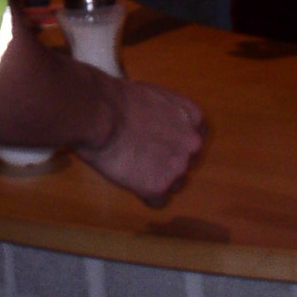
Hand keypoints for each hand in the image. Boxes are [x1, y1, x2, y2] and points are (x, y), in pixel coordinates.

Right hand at [78, 76, 204, 205]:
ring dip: (158, 179)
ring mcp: (178, 167)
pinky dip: (145, 194)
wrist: (101, 115)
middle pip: (187, 163)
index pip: (196, 139)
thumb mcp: (153, 95)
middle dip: (168, 163)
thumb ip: (165, 114)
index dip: (177, 144)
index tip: (161, 145)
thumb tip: (157, 123)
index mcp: (193, 117)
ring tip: (133, 168)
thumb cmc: (118, 99)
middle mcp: (193, 144)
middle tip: (144, 158)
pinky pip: (157, 201)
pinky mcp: (159, 186)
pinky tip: (130, 180)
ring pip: (174, 184)